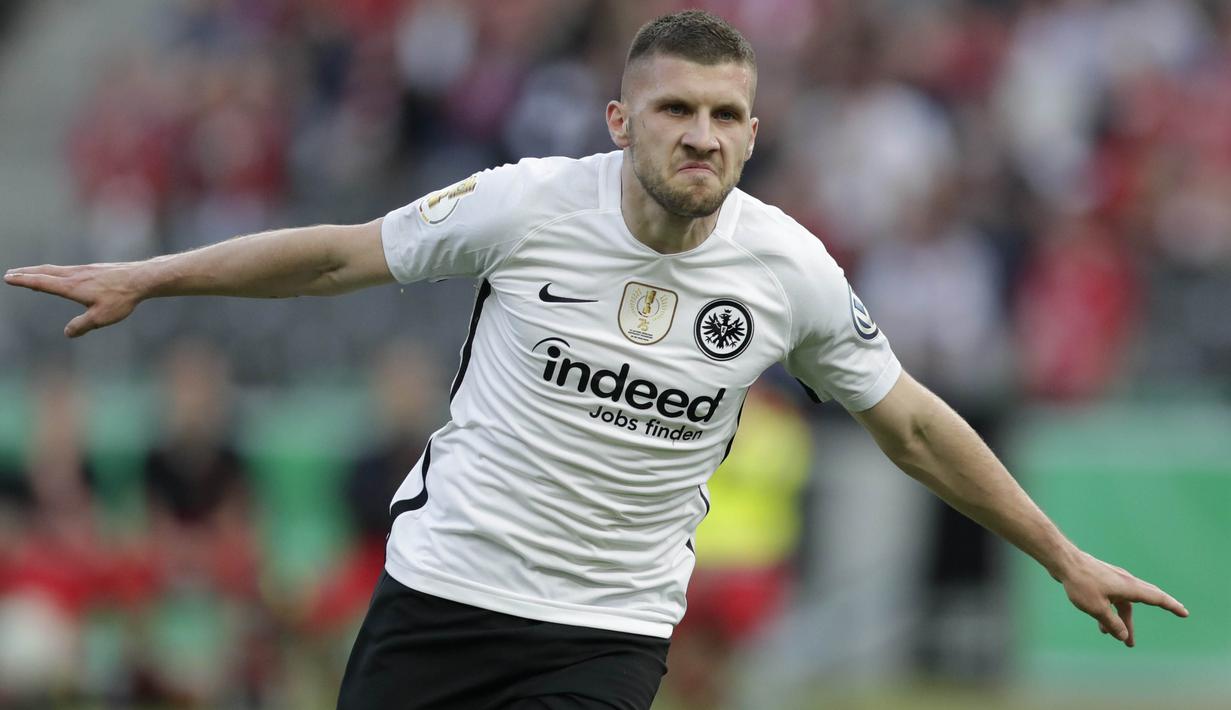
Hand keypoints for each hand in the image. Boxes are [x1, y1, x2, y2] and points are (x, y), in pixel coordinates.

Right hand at [5, 263, 143, 337]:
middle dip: (25, 273)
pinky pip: (68, 269)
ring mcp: (84, 270)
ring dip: (39, 271)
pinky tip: (60, 275)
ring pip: (56, 269)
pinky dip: (55, 271)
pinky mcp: (94, 269)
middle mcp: (75, 275)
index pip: (41, 283)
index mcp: (71, 286)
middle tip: (10, 274)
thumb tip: (68, 333)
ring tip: (29, 273)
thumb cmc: (122, 298)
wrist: (141, 278)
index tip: (8, 278)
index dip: (23, 281)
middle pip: (44, 272)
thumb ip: (82, 326)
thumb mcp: (101, 318)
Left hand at [1059, 549, 1187, 646]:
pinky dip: (1111, 613)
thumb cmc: (1081, 583)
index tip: (1184, 613)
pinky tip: (1101, 626)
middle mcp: (1125, 582)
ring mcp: (1113, 580)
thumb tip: (1122, 635)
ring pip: (1123, 605)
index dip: (1172, 606)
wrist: (1064, 561)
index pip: (1157, 598)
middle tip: (1138, 639)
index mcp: (1130, 587)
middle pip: (1140, 604)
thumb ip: (1112, 623)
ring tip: (1119, 639)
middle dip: (1136, 624)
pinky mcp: (1102, 580)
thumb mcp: (1097, 608)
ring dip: (1122, 622)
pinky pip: (1112, 600)